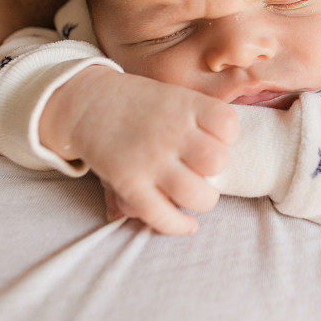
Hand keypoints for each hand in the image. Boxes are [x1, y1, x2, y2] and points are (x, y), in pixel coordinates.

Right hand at [39, 66, 238, 234]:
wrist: (89, 102)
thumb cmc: (140, 103)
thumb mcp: (174, 95)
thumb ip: (201, 118)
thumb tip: (230, 140)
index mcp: (185, 104)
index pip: (229, 125)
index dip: (227, 137)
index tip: (214, 139)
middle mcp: (170, 132)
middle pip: (217, 161)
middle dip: (216, 169)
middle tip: (203, 167)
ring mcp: (150, 159)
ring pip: (197, 194)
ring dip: (204, 199)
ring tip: (197, 194)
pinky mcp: (129, 183)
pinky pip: (162, 215)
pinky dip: (180, 226)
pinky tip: (188, 224)